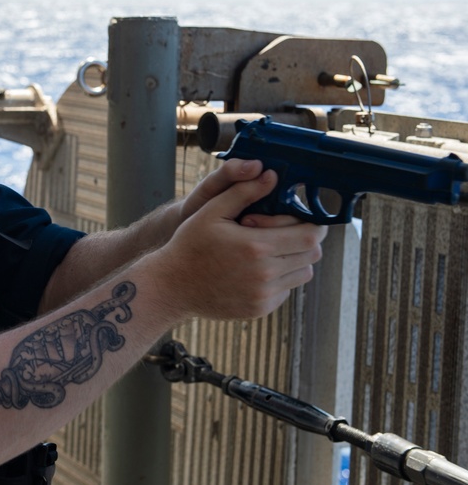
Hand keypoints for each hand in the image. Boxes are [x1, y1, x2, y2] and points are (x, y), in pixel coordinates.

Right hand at [152, 167, 326, 321]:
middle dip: (304, 239)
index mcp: (257, 246)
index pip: (310, 235)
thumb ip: (243, 192)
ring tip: (269, 250)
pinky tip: (255, 269)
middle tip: (281, 231)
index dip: (311, 224)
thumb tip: (272, 176)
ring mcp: (264, 295)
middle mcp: (265, 274)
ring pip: (302, 273)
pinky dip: (279, 278)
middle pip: (312, 255)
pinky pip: (286, 290)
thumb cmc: (190, 244)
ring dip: (294, 259)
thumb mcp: (211, 211)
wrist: (172, 285)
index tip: (299, 218)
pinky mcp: (260, 308)